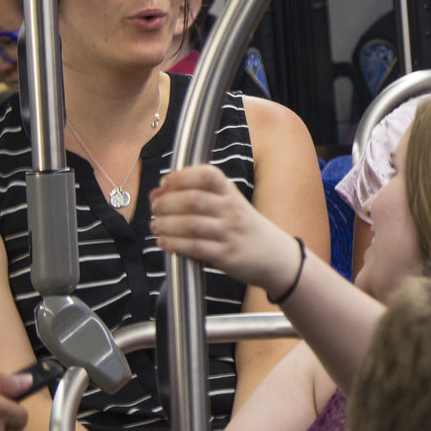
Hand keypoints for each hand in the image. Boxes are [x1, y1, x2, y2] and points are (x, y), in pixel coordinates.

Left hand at [152, 163, 304, 295]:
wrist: (275, 256)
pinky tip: (164, 243)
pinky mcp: (225, 255)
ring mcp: (229, 233)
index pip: (207, 175)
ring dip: (166, 224)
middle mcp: (231, 210)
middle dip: (167, 203)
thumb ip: (202, 195)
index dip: (181, 176)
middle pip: (193, 200)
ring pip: (191, 224)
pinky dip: (175, 244)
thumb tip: (160, 191)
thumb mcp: (232, 203)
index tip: (164, 183)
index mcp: (231, 193)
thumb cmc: (245, 228)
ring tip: (156, 226)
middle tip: (155, 207)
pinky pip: (195, 247)